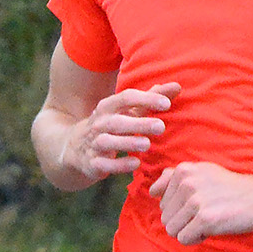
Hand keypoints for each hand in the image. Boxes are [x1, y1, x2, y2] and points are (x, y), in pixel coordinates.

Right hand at [62, 82, 180, 182]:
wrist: (75, 148)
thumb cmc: (111, 125)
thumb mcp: (128, 111)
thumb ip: (151, 99)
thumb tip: (177, 86)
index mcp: (108, 106)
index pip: (126, 98)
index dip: (146, 99)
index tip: (167, 104)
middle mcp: (99, 123)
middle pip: (117, 121)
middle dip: (138, 123)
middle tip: (161, 126)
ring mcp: (93, 143)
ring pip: (108, 142)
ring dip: (127, 142)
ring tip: (147, 144)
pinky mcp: (92, 163)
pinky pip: (103, 164)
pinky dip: (118, 165)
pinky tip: (135, 164)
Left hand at [147, 162, 252, 244]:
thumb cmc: (230, 187)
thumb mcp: (202, 172)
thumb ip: (175, 177)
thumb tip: (153, 190)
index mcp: (183, 171)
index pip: (159, 199)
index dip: (178, 206)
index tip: (197, 202)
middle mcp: (187, 183)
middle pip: (165, 216)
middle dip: (183, 221)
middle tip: (206, 213)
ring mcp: (195, 201)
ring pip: (172, 229)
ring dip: (189, 230)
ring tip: (208, 220)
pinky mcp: (205, 219)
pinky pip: (184, 239)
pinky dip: (196, 238)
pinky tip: (212, 228)